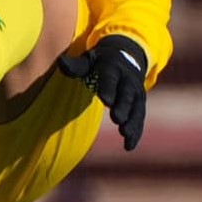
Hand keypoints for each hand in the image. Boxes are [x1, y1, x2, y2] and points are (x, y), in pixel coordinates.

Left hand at [58, 34, 148, 150]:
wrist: (125, 56)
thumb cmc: (100, 62)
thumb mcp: (88, 60)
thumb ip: (76, 66)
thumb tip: (61, 62)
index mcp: (112, 66)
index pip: (110, 78)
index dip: (109, 88)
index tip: (106, 101)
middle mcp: (127, 79)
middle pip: (126, 94)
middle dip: (123, 106)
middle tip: (117, 119)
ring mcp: (136, 91)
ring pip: (136, 107)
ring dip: (132, 121)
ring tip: (125, 134)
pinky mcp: (139, 103)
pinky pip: (139, 118)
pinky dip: (136, 132)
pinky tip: (129, 146)